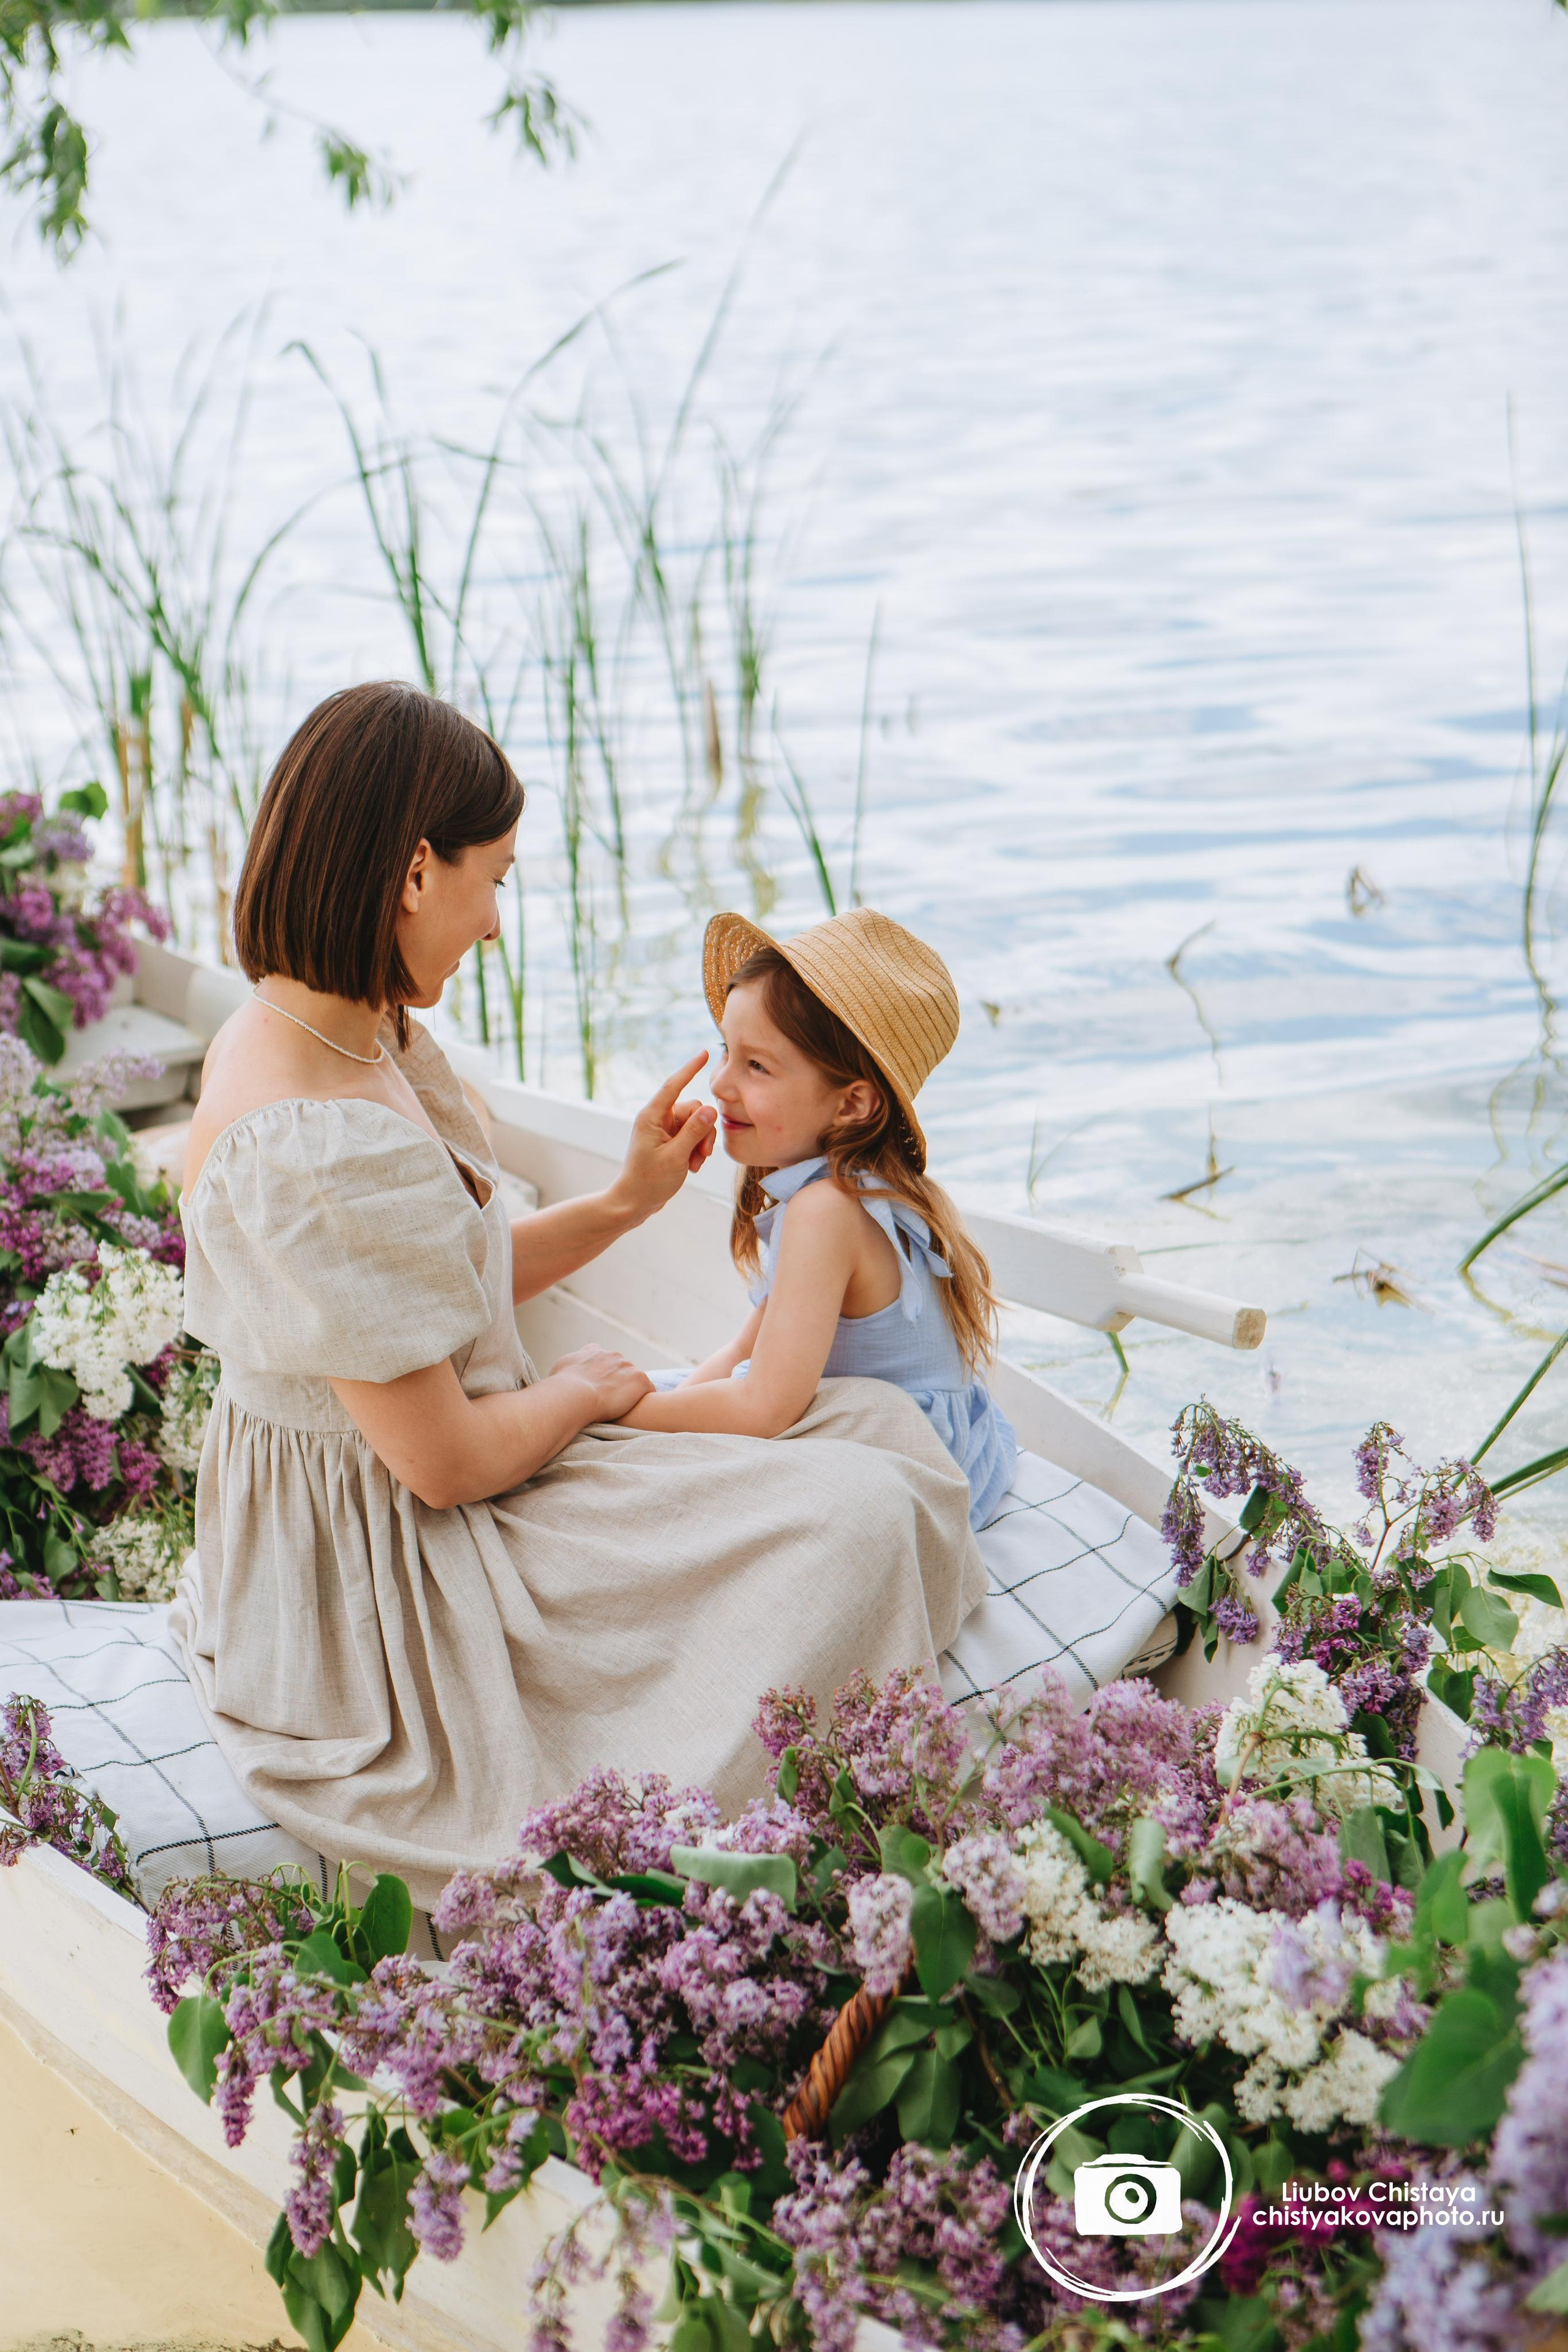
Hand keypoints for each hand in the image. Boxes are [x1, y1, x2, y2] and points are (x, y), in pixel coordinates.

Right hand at [548, 1345, 653, 1421]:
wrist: (573, 1395)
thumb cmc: (561, 1387)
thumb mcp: (560, 1368)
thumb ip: (570, 1365)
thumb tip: (569, 1371)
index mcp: (594, 1352)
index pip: (603, 1359)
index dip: (602, 1375)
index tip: (598, 1388)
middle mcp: (613, 1355)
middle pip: (621, 1369)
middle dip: (618, 1383)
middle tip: (610, 1402)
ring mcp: (628, 1367)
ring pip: (635, 1380)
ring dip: (631, 1392)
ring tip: (623, 1409)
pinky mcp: (640, 1380)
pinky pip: (648, 1389)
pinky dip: (644, 1399)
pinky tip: (638, 1410)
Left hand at [609, 1053, 716, 1221]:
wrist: (635, 1202)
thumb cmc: (649, 1181)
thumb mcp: (675, 1157)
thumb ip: (694, 1132)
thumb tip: (710, 1109)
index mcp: (651, 1117)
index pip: (673, 1085)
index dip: (690, 1068)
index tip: (704, 1053)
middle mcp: (658, 1119)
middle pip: (693, 1109)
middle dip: (703, 1131)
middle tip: (701, 1155)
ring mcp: (665, 1130)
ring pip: (697, 1123)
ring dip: (701, 1143)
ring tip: (694, 1164)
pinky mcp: (671, 1141)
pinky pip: (693, 1135)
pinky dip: (697, 1150)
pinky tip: (692, 1166)